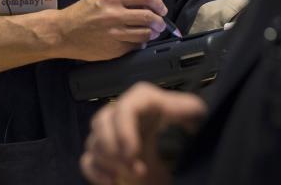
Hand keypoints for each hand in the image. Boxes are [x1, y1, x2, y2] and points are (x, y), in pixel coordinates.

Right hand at [57, 0, 167, 60]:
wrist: (62, 33)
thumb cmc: (80, 14)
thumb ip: (121, 0)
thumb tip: (144, 5)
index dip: (157, 2)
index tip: (161, 8)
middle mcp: (115, 15)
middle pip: (148, 17)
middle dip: (159, 20)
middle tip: (160, 22)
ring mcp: (115, 34)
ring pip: (145, 33)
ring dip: (152, 33)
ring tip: (151, 32)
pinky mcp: (115, 49)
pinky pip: (135, 46)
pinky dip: (139, 43)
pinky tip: (136, 40)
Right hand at [81, 83, 206, 184]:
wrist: (182, 154)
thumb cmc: (189, 132)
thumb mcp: (193, 117)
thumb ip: (189, 111)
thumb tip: (190, 114)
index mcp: (145, 103)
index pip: (126, 106)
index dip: (124, 128)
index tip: (132, 153)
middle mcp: (124, 114)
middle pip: (101, 120)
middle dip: (114, 148)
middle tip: (136, 171)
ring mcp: (112, 135)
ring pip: (93, 140)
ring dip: (109, 162)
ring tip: (132, 176)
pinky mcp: (106, 156)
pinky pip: (87, 159)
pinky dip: (94, 171)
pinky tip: (111, 183)